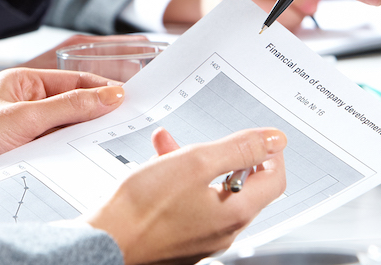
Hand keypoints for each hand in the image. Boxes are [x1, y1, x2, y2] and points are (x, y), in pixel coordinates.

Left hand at [0, 33, 146, 146]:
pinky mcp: (23, 145)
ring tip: (108, 136)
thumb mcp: (27, 119)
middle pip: (73, 101)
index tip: (129, 98)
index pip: (74, 80)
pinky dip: (70, 145)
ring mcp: (24, 123)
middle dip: (97, 109)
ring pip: (66, 123)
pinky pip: (56, 141)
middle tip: (127, 118)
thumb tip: (111, 96)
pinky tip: (82, 152)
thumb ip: (71, 106)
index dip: (102, 88)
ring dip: (83, 130)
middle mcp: (25, 99)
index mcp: (23, 80)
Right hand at [87, 127, 286, 264]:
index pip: (275, 180)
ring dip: (196, 163)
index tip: (259, 137)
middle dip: (224, 154)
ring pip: (211, 192)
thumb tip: (274, 140)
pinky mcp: (181, 240)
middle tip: (208, 138)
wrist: (105, 243)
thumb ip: (238, 148)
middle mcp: (225, 231)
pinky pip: (192, 205)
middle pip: (242, 185)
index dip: (271, 153)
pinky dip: (181, 182)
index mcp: (236, 213)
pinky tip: (157, 167)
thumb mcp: (195, 161)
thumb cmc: (143, 208)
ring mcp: (202, 238)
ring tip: (168, 145)